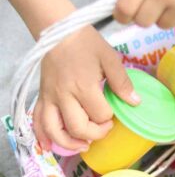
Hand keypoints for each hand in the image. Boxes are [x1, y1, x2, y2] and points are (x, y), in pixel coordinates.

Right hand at [33, 25, 139, 151]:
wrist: (58, 31)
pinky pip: (37, 121)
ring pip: (54, 131)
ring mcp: (50, 98)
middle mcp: (64, 96)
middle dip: (95, 134)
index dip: (110, 117)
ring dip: (69, 143)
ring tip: (83, 145)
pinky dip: (42, 136)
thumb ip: (122, 82)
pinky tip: (49, 145)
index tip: (114, 112)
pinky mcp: (41, 97)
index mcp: (84, 86)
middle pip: (78, 127)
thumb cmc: (86, 43)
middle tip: (104, 128)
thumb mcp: (109, 58)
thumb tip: (135, 102)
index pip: (100, 114)